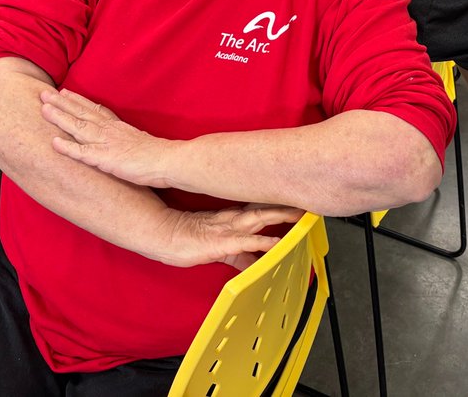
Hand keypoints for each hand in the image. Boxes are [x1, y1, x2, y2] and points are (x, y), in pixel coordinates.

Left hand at [42, 88, 170, 186]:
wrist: (168, 161)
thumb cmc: (159, 155)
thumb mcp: (142, 142)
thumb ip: (130, 140)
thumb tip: (129, 141)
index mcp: (119, 128)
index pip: (95, 109)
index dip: (78, 101)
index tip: (65, 92)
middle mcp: (110, 131)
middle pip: (82, 112)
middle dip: (62, 103)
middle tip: (44, 93)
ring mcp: (106, 143)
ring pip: (78, 126)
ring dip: (59, 117)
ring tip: (43, 108)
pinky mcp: (105, 159)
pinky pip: (81, 152)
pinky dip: (66, 147)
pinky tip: (52, 142)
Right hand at [160, 204, 303, 270]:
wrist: (160, 238)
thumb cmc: (185, 241)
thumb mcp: (220, 250)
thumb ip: (239, 256)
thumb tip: (253, 264)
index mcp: (230, 218)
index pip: (259, 208)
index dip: (278, 205)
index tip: (297, 203)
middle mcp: (231, 220)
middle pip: (264, 209)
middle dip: (285, 206)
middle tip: (307, 201)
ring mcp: (226, 228)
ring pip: (258, 219)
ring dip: (279, 216)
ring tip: (299, 214)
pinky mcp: (220, 242)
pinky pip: (244, 241)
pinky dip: (261, 242)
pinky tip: (276, 242)